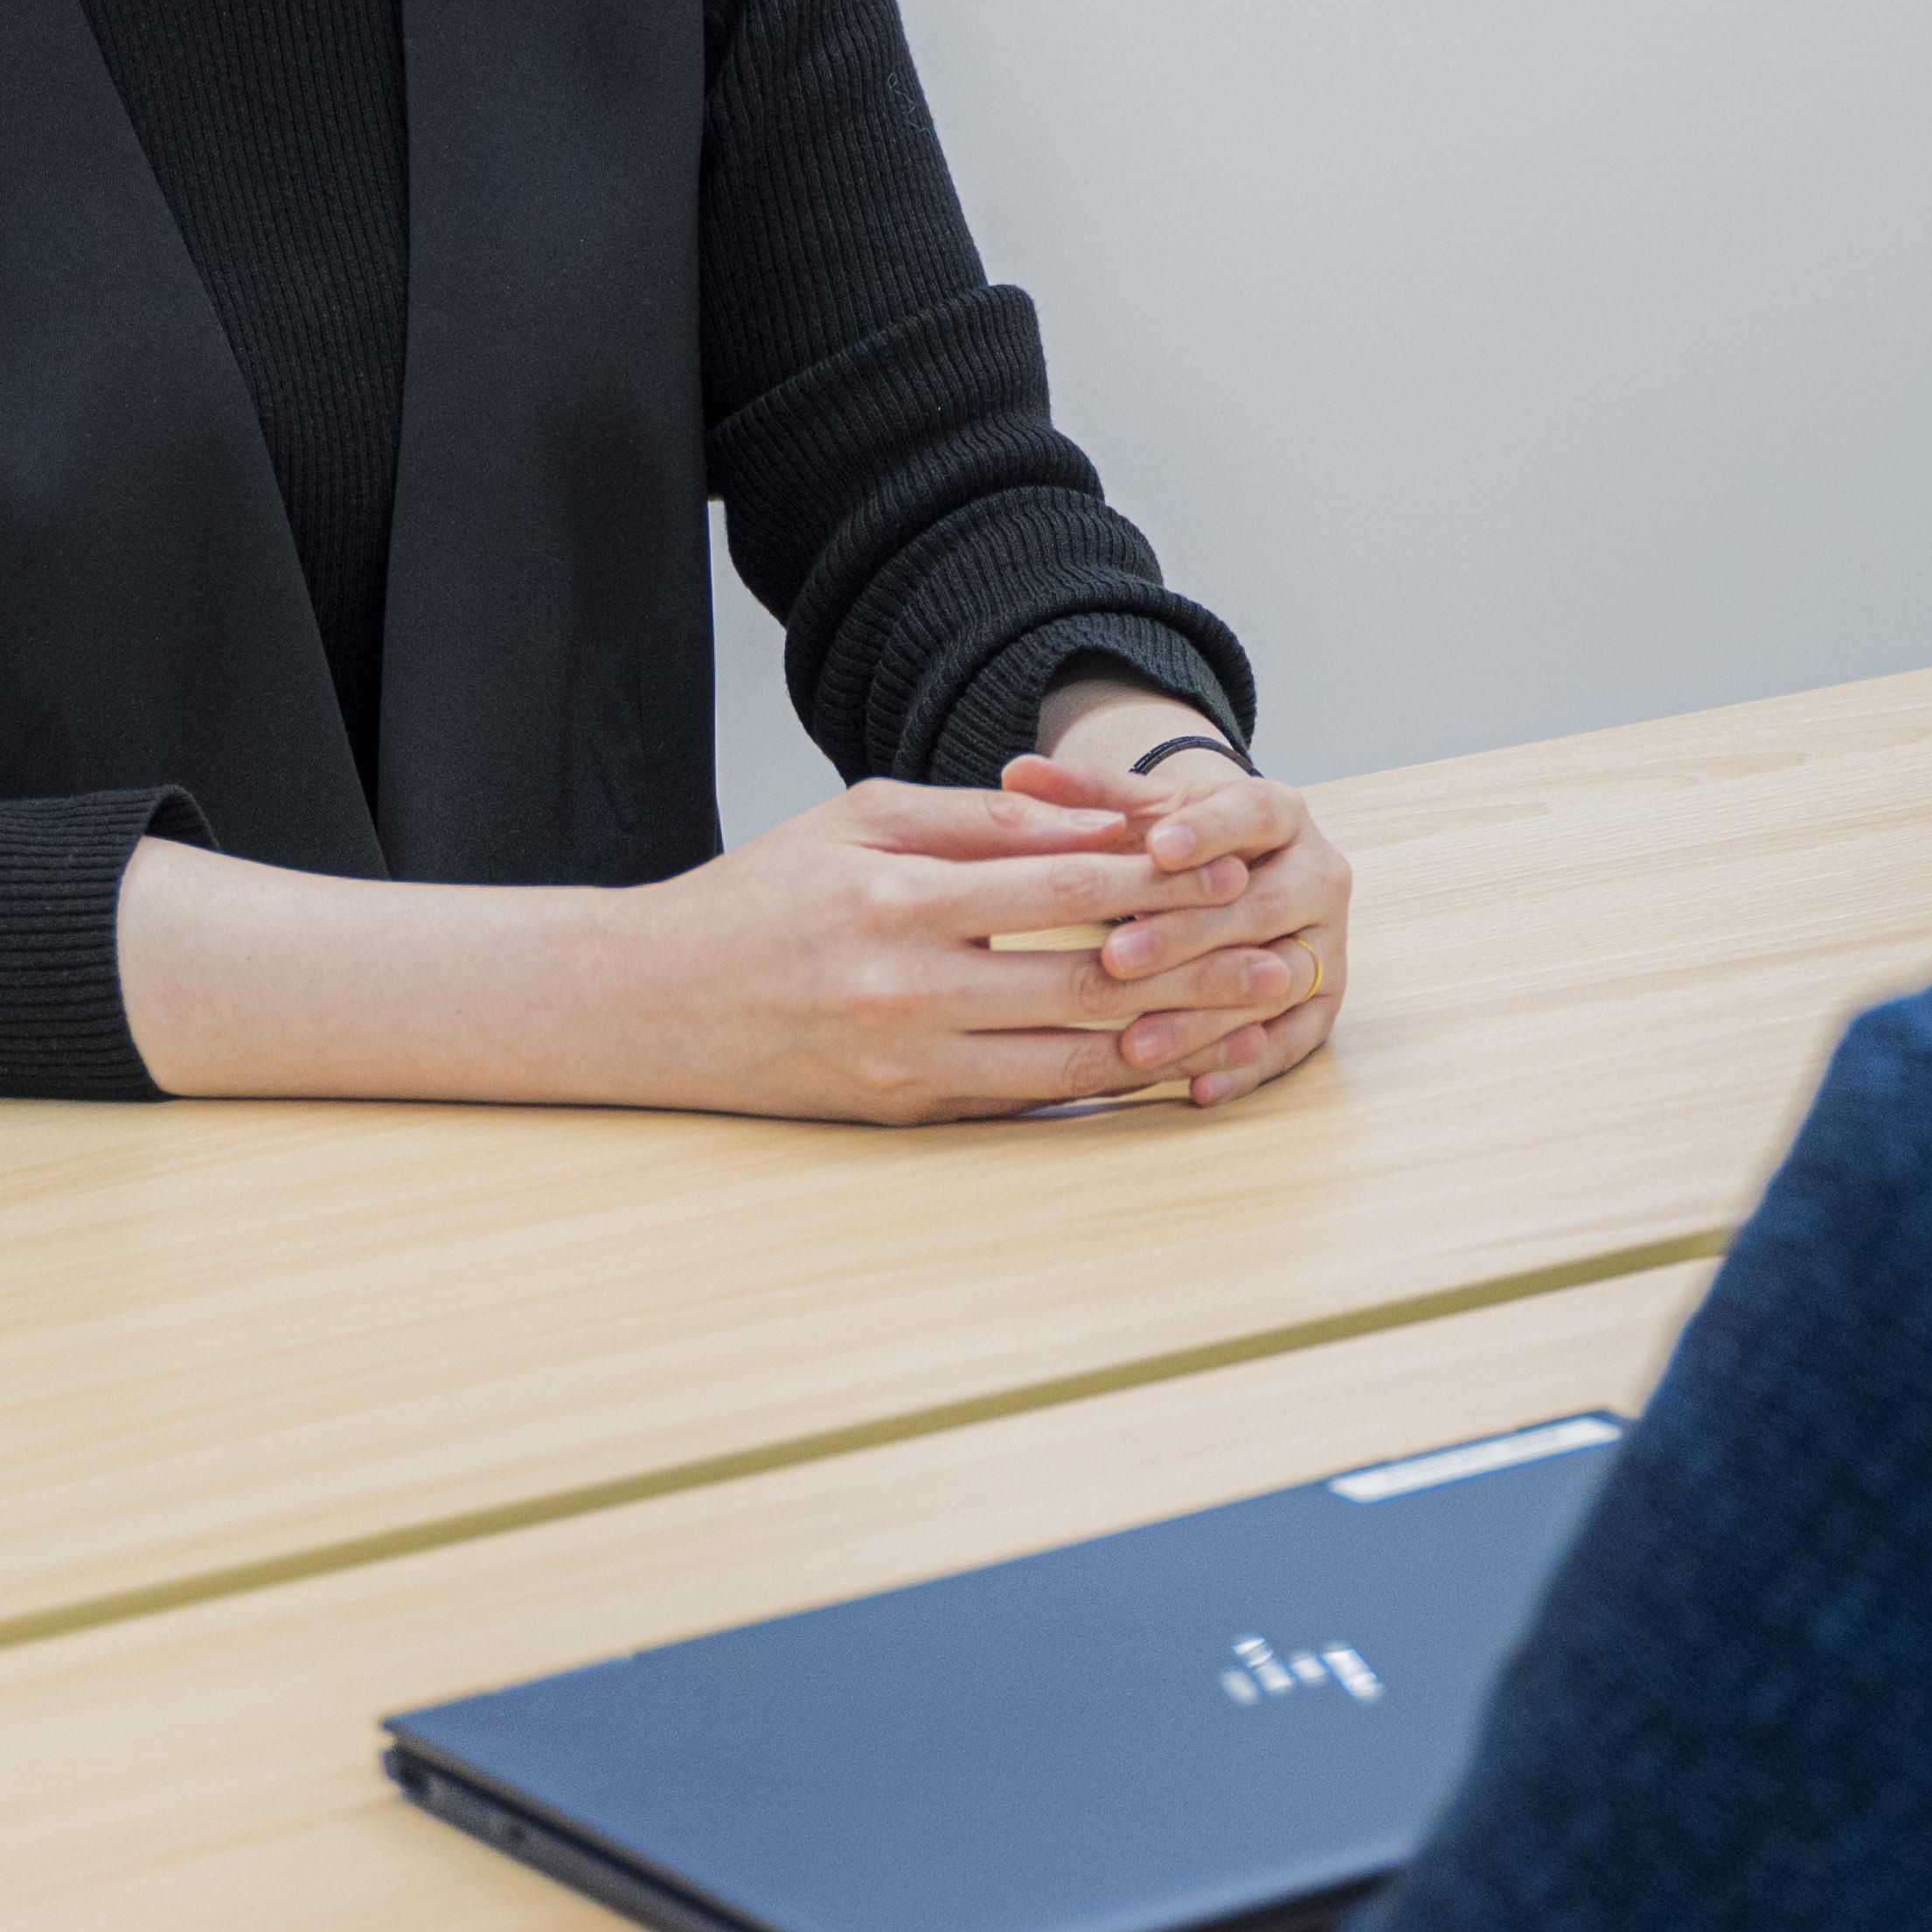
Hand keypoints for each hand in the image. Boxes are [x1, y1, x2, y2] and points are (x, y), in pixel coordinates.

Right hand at [583, 773, 1310, 1124]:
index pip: (1062, 886)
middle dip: (1194, 967)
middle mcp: (906, 990)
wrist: (652, 1003)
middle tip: (1280, 952)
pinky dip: (1106, 1080)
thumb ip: (985, 818)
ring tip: (1249, 1016)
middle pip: (1086, 981)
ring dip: (1173, 1037)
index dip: (1158, 875)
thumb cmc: (762, 892)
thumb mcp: (863, 817)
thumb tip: (1103, 820)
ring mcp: (908, 1064)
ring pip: (1071, 1057)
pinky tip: (1170, 1060)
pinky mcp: (908, 1114)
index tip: (1234, 858)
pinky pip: (1030, 1098)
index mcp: (897, 897)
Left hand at [992, 689, 1357, 1113]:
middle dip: (1186, 937)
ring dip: (1206, 1017)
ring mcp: (1326, 942)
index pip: (1254, 814)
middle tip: (1114, 960)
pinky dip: (1246, 1067)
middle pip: (1261, 906)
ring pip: (1276, 981)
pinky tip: (1196, 1089)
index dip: (1209, 833)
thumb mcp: (1141, 812)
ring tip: (1135, 1045)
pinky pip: (1293, 1042)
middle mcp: (1317, 875)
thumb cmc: (1180, 845)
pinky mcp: (1324, 1003)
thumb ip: (1087, 795)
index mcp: (1280, 812)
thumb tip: (1015, 771)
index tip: (1157, 849)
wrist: (1243, 877)